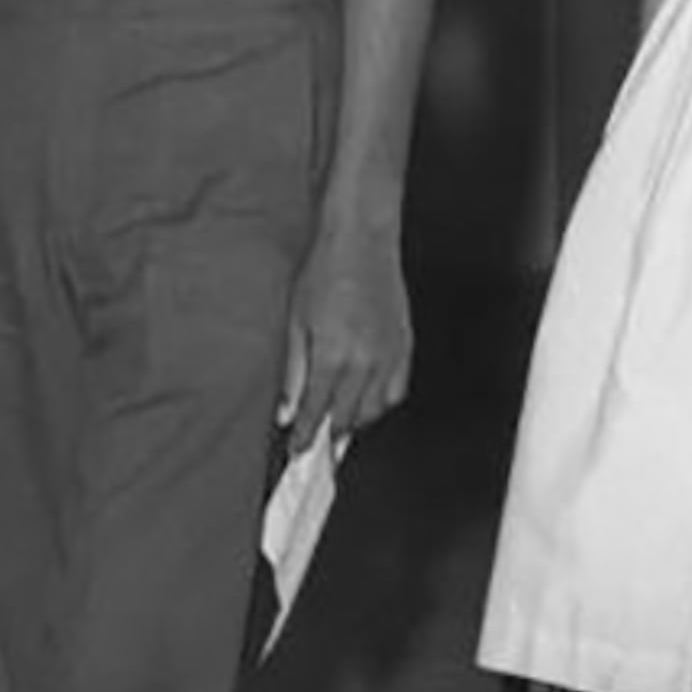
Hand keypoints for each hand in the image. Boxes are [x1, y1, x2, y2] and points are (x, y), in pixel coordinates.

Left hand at [281, 221, 411, 457]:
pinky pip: (397, 389)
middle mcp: (365, 362)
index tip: (297, 450)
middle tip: (316, 445)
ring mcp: (389, 355)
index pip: (317, 413)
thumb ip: (293, 372)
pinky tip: (368, 401)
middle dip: (329, 435)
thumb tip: (286, 412)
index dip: (305, 436)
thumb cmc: (325, 272)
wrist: (362, 241)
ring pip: (375, 409)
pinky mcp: (404, 346)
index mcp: (333, 356)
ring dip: (355, 421)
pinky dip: (381, 402)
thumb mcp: (296, 322)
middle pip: (347, 417)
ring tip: (339, 423)